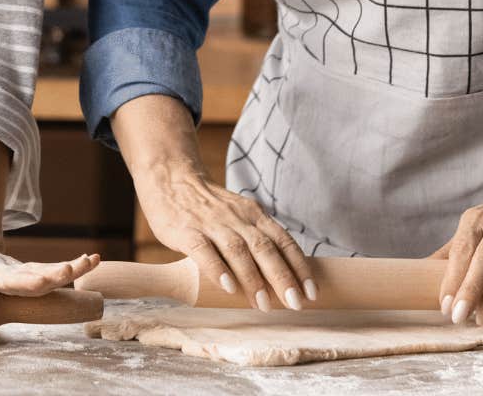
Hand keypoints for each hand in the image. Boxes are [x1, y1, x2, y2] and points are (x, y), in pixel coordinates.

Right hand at [0, 236, 99, 294]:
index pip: (4, 284)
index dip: (21, 282)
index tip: (41, 280)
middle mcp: (6, 283)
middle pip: (33, 285)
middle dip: (52, 278)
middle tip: (70, 269)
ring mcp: (18, 278)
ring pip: (47, 278)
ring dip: (70, 271)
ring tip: (90, 261)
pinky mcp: (27, 271)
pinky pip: (52, 269)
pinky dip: (73, 265)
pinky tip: (93, 258)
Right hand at [136, 163, 313, 310]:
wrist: (171, 178)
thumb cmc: (208, 206)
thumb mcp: (239, 215)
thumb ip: (255, 238)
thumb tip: (279, 277)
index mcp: (254, 215)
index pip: (284, 241)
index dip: (300, 267)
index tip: (312, 292)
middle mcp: (238, 218)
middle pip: (266, 248)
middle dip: (284, 278)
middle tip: (295, 304)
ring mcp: (212, 224)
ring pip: (239, 251)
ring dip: (254, 279)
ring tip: (264, 305)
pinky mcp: (187, 231)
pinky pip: (204, 251)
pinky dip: (218, 269)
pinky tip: (228, 287)